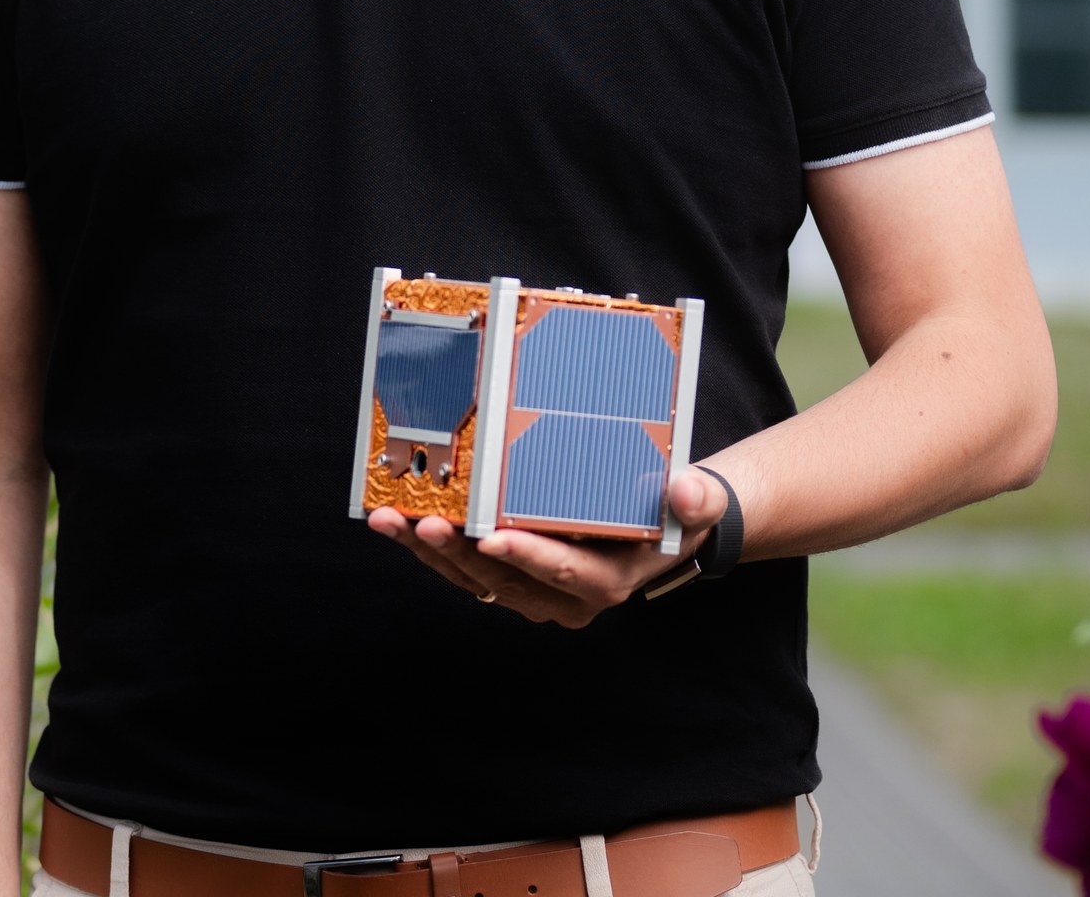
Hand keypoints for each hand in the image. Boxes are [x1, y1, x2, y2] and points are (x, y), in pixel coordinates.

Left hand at [365, 467, 730, 627]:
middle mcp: (563, 598)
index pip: (564, 571)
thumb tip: (687, 492)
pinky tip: (398, 520)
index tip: (492, 538)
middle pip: (505, 578)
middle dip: (460, 552)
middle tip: (425, 522)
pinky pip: (464, 567)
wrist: (661, 529)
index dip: (528, 556)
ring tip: (392, 521)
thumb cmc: (676, 514)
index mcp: (606, 582)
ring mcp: (532, 590)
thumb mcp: (697, 505)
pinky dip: (431, 545)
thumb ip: (697, 501)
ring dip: (431, 550)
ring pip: (474, 578)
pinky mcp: (510, 576)